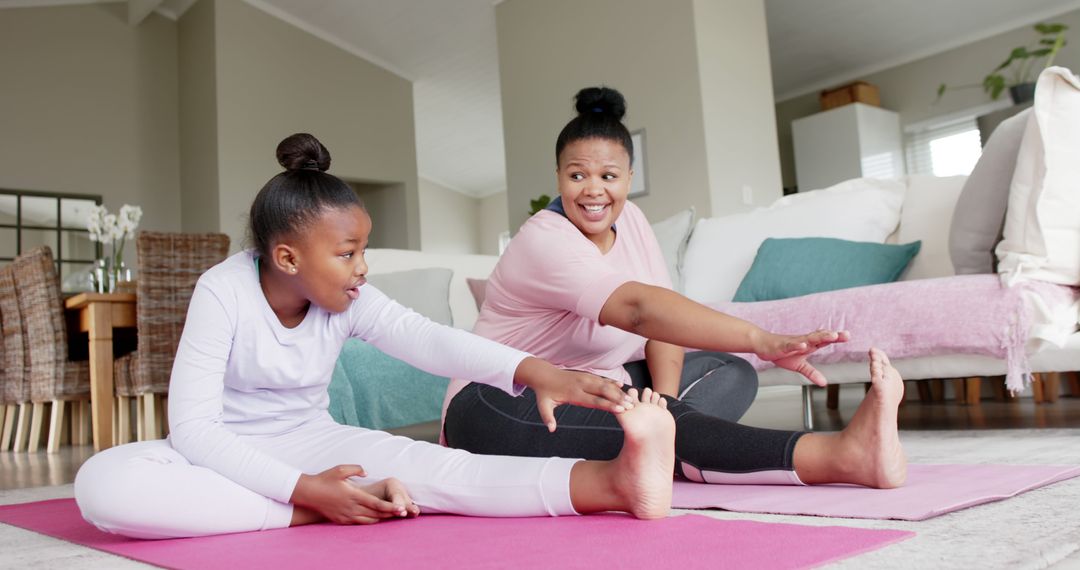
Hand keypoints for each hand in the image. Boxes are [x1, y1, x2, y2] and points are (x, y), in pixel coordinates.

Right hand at [290, 465, 419, 524]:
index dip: (390, 506)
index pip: (376, 503)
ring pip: (368, 520)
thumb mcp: (340, 469)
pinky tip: (375, 518)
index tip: (400, 508)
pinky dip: (369, 521)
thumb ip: (356, 469)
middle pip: (375, 513)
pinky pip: (359, 523)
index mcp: (353, 495)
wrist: (308, 493)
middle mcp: (351, 508)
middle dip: (390, 514)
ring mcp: (346, 516)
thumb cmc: (325, 479)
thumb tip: (367, 472)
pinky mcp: (341, 520)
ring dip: (380, 518)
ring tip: (392, 515)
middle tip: (403, 513)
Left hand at [515, 357, 634, 431]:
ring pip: (605, 384)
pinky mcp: (586, 376)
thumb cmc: (545, 393)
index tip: (620, 410)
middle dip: (618, 398)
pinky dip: (612, 382)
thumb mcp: (543, 406)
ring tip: (631, 399)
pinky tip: (622, 386)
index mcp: (573, 393)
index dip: (608, 405)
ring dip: (618, 391)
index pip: (594, 400)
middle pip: (603, 391)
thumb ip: (548, 417)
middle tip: (631, 406)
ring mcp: (585, 378)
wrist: (544, 375)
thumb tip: (551, 429)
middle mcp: (581, 384)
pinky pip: (601, 379)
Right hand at [752, 329, 849, 386]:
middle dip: (833, 336)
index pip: (825, 341)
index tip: (848, 336)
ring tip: (832, 336)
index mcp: (809, 345)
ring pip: (809, 338)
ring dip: (821, 337)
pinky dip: (798, 345)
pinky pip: (792, 345)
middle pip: (820, 337)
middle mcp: (804, 341)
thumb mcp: (799, 366)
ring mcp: (794, 342)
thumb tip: (824, 383)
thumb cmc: (781, 353)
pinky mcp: (783, 346)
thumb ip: (812, 373)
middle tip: (846, 334)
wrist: (763, 345)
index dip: (836, 338)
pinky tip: (804, 346)